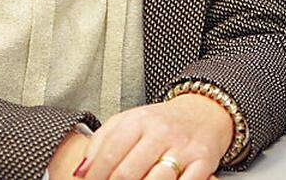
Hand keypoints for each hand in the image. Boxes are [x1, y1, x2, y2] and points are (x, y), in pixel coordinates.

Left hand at [69, 95, 231, 179]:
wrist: (205, 112)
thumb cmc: (161, 123)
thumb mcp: (128, 122)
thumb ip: (100, 143)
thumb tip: (80, 172)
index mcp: (139, 120)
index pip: (109, 153)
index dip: (95, 176)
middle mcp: (162, 132)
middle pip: (127, 173)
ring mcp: (184, 147)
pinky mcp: (204, 161)